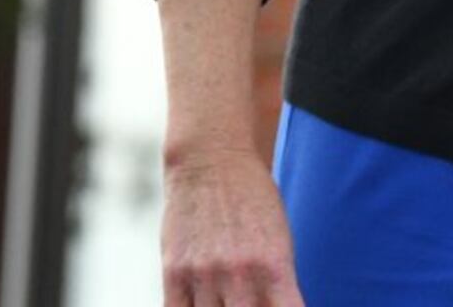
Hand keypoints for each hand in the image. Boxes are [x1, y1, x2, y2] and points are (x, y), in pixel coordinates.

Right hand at [162, 144, 300, 306]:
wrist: (213, 161)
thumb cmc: (254, 203)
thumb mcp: (279, 241)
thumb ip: (276, 286)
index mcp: (275, 266)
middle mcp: (241, 275)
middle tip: (247, 303)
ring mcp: (205, 276)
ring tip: (225, 301)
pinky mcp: (174, 272)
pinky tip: (201, 306)